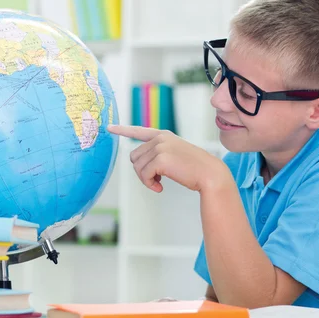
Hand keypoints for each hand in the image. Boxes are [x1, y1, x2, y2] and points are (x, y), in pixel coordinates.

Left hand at [107, 125, 228, 192]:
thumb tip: (137, 162)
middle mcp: (160, 138)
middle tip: (155, 181)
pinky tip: (160, 188)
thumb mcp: (175, 156)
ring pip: (137, 166)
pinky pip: (144, 174)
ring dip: (146, 179)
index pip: (139, 131)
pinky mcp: (161, 159)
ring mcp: (160, 147)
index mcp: (163, 136)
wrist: (210, 174)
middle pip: (134, 156)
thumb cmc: (194, 169)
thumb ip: (158, 154)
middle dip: (141, 171)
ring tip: (159, 184)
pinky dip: (149, 184)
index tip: (109, 128)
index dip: (123, 130)